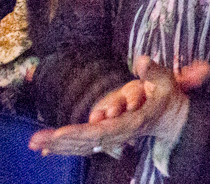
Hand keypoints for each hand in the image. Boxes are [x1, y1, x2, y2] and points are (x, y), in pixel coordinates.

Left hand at [30, 57, 209, 156]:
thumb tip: (141, 59)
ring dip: (58, 146)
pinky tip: (46, 151)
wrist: (174, 121)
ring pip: (82, 146)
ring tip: (35, 144)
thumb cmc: (168, 98)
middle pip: (87, 142)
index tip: (59, 133)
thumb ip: (155, 71)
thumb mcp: (167, 82)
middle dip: (61, 142)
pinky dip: (65, 148)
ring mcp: (113, 139)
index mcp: (133, 122)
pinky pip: (84, 146)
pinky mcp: (108, 139)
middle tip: (36, 140)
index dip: (80, 133)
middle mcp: (120, 135)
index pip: (103, 131)